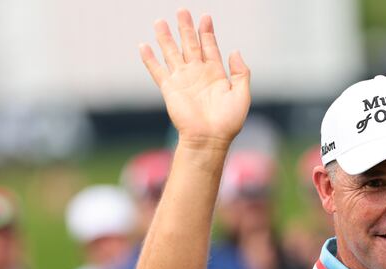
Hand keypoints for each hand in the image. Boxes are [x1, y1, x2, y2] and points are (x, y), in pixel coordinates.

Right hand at [140, 9, 250, 149]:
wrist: (210, 138)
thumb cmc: (228, 121)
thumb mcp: (242, 94)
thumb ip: (241, 72)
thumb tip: (235, 51)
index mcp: (215, 74)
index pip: (209, 47)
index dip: (207, 32)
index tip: (206, 17)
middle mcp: (197, 74)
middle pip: (190, 45)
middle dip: (186, 28)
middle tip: (183, 10)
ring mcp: (183, 80)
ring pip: (172, 53)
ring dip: (166, 38)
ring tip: (160, 21)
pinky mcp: (170, 89)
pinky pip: (157, 71)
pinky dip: (150, 59)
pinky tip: (144, 46)